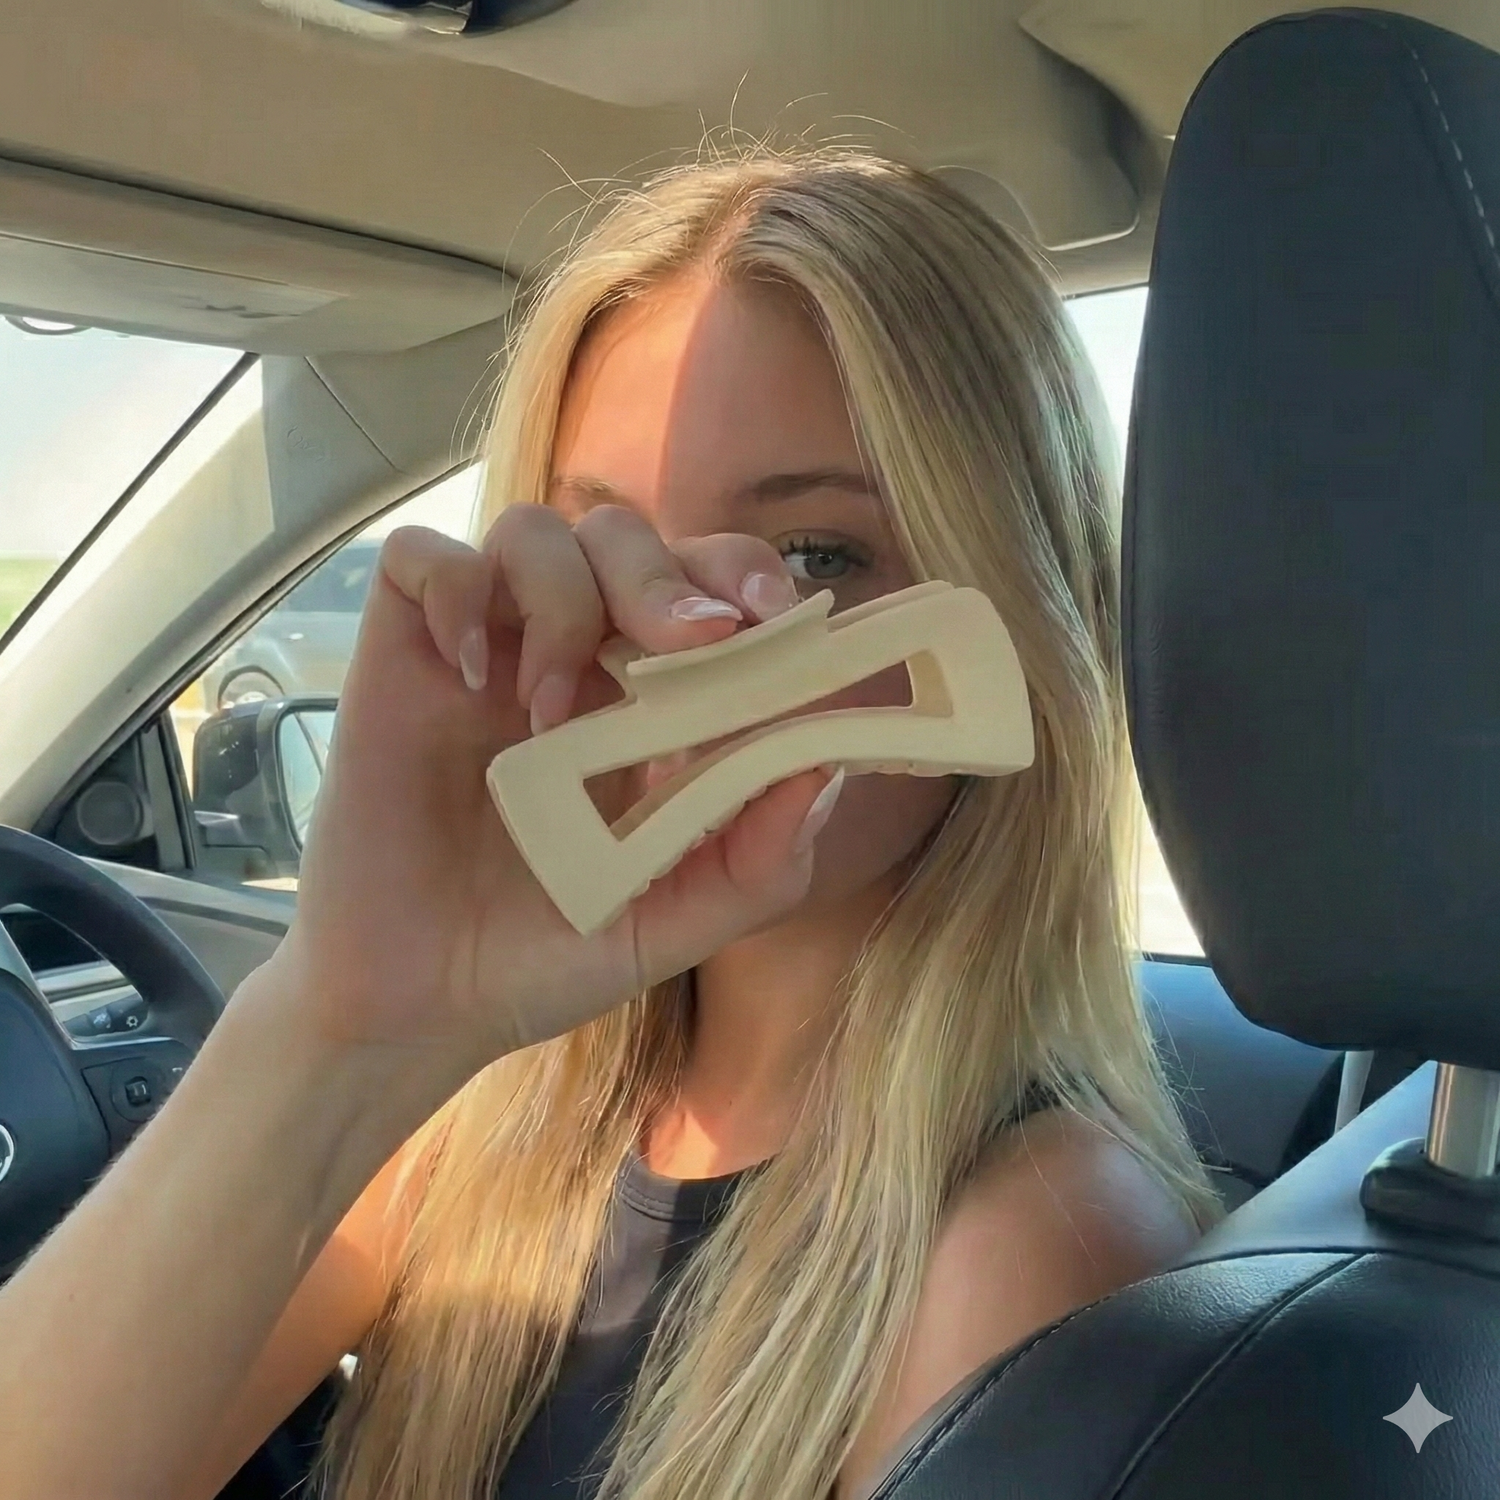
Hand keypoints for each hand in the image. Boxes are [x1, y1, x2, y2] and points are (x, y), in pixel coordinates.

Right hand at [268, 503, 837, 1072]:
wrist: (419, 1005)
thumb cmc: (547, 954)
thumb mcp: (670, 924)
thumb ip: (754, 864)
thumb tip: (824, 772)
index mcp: (645, 701)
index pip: (705, 585)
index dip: (742, 578)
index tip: (772, 621)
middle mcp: (569, 657)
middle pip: (624, 537)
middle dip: (666, 574)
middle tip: (690, 641)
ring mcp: (486, 649)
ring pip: (533, 530)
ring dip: (562, 598)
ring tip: (549, 711)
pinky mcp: (402, 656)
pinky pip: (423, 558)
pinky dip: (454, 591)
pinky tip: (472, 676)